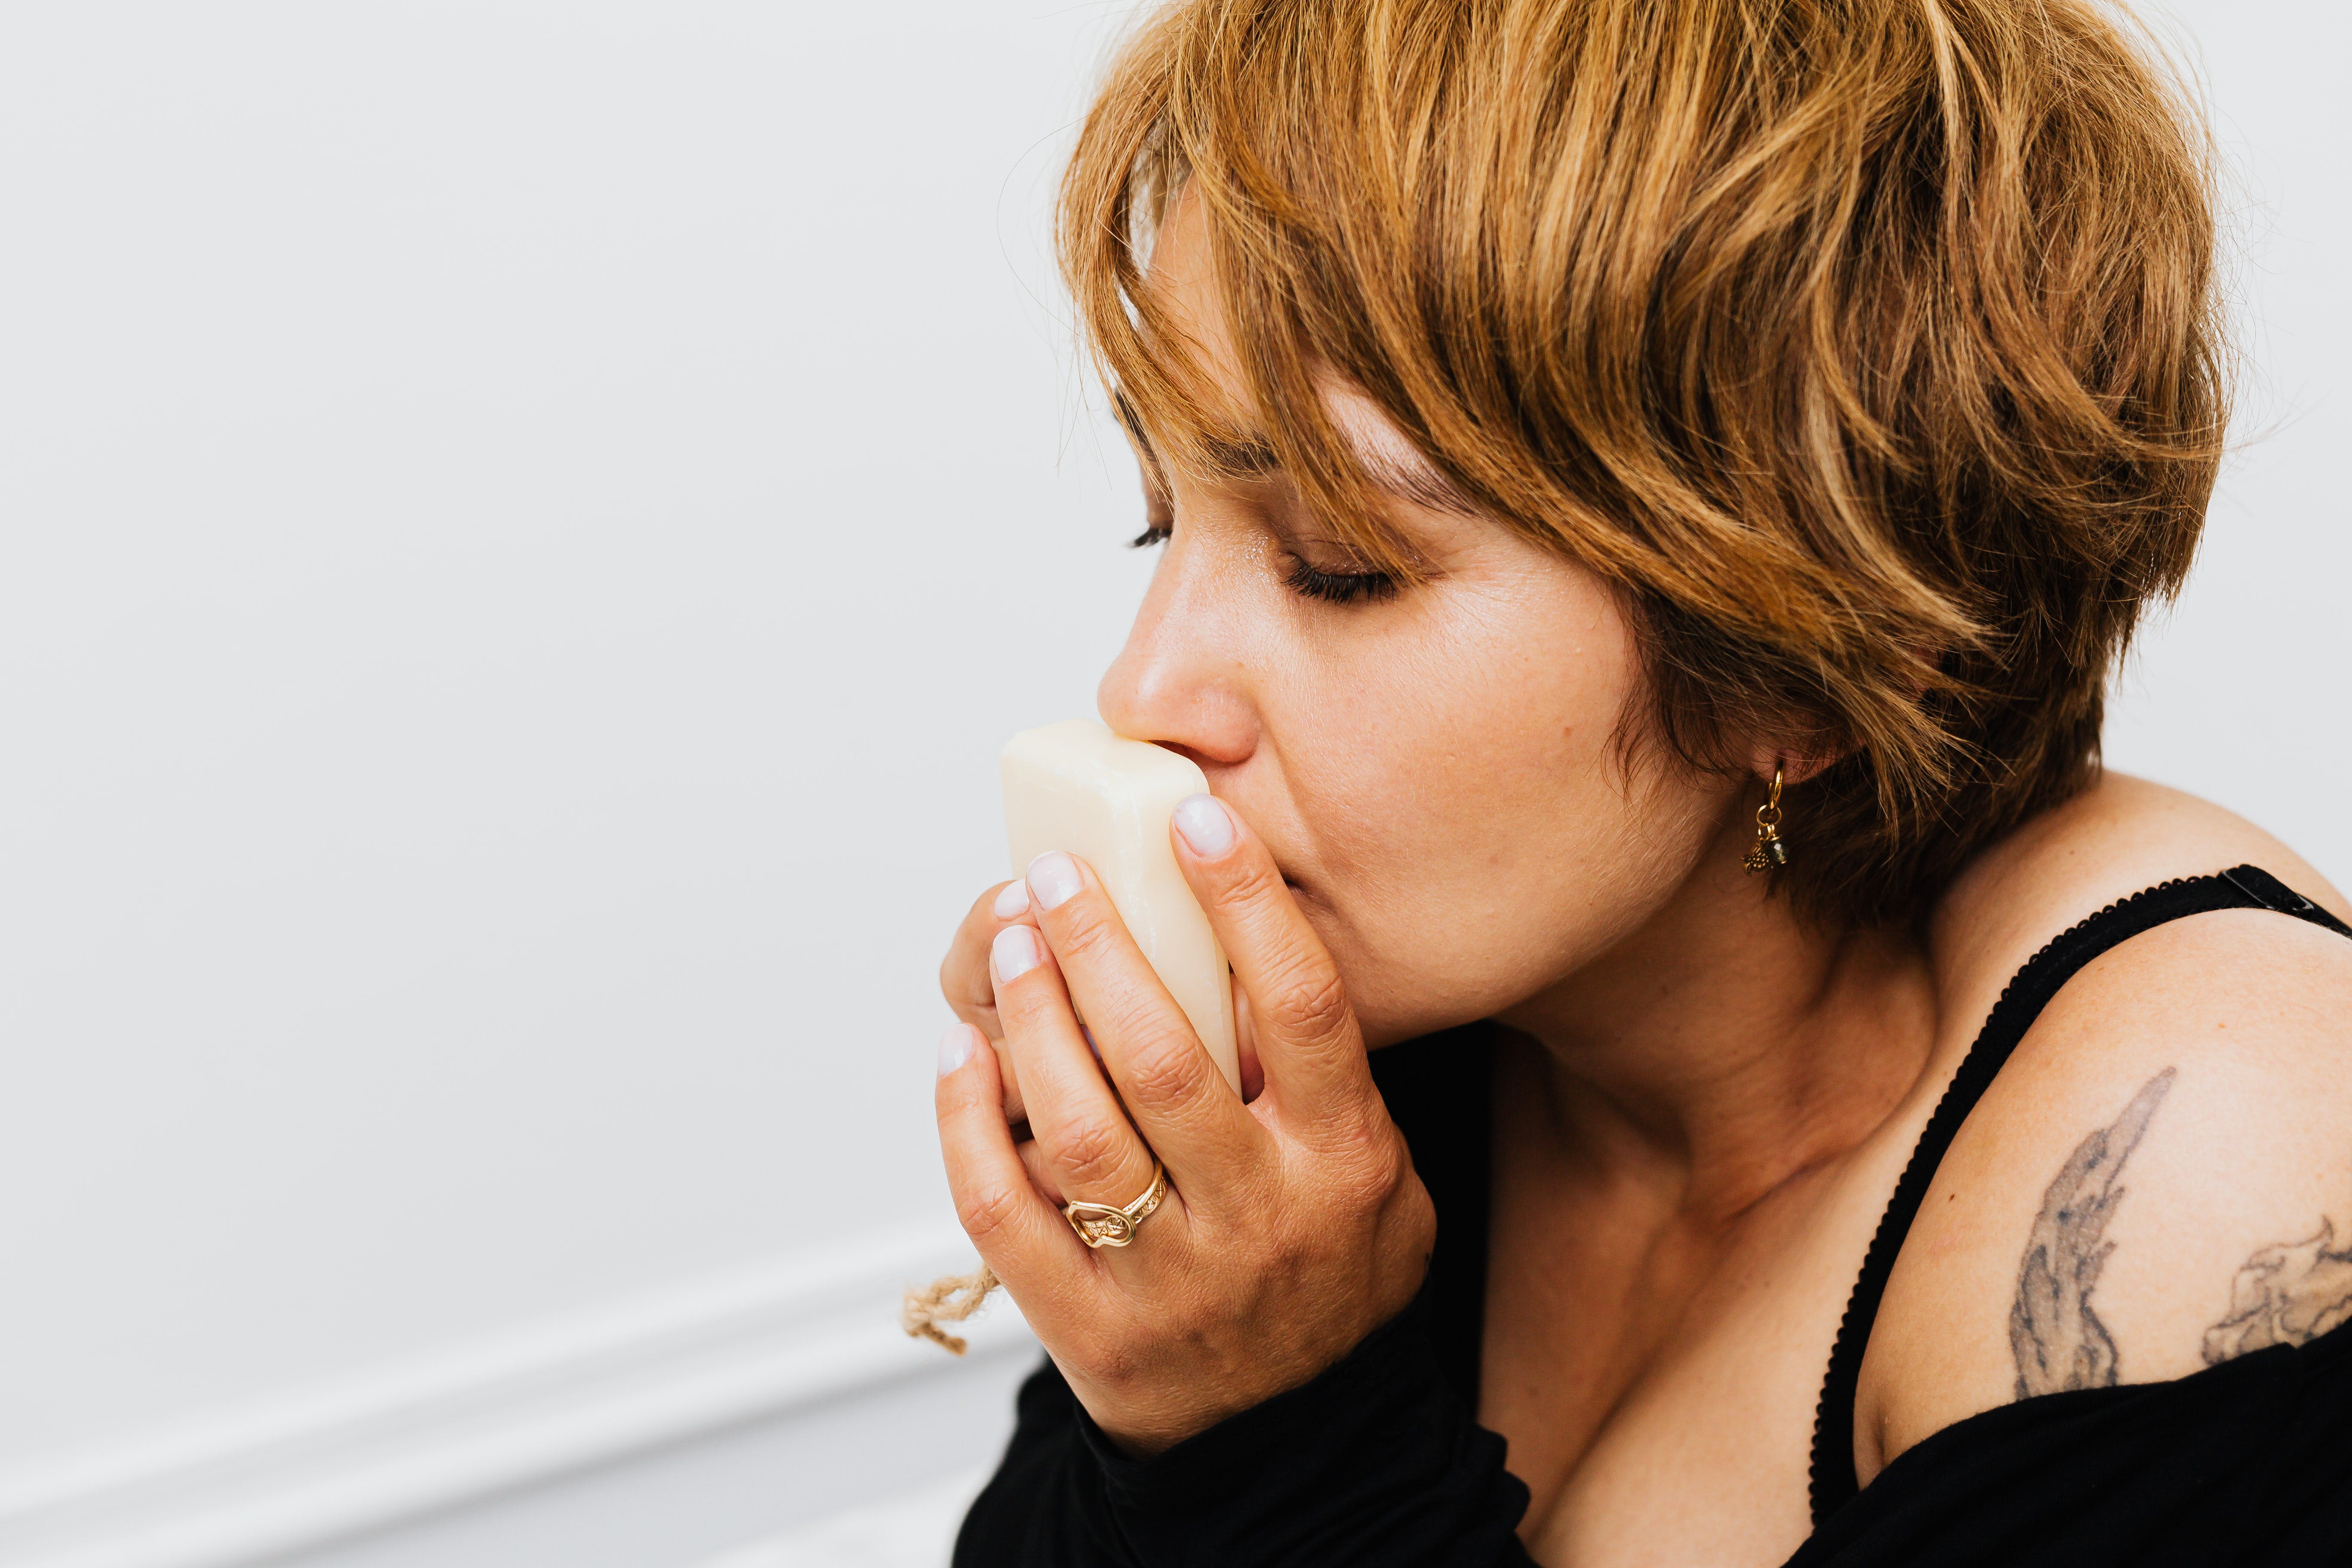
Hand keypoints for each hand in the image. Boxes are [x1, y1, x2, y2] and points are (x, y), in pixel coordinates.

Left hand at [933, 795, 1435, 1454]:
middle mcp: (1261, 1220)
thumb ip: (1325, 1081)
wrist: (1292, 1437)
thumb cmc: (1325, 1271)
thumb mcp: (1380, 1179)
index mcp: (1343, 1163)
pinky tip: (962, 1053)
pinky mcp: (1089, 1331)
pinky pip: (1005, 1212)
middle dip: (1099, 947)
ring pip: (1077, 1130)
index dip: (1247, 901)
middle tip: (1058, 872)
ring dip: (1030, 1020)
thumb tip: (1241, 942)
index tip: (1196, 816)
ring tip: (1009, 940)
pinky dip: (966, 1125)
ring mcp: (1172, 1282)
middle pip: (1165, 1058)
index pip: (1299, 1008)